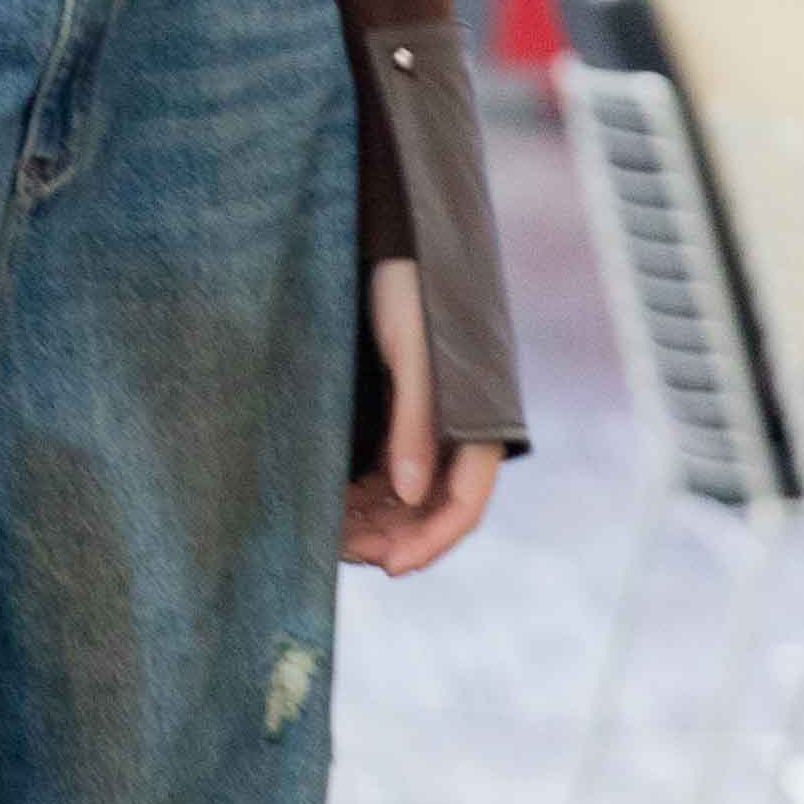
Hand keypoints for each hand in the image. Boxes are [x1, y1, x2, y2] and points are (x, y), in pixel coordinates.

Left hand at [344, 254, 504, 577]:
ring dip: (373, 521)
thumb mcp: (410, 354)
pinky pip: (383, 471)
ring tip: (327, 533)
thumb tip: (407, 495)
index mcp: (477, 420)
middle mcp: (457, 432)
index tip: (390, 567)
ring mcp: (427, 425)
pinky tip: (328, 504)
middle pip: (432, 509)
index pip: (464, 505)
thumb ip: (413, 423)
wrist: (393, 237)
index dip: (431, 542)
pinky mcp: (398, 412)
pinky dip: (359, 494)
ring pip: (405, 496)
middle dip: (392, 537)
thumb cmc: (409, 287)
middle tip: (340, 551)